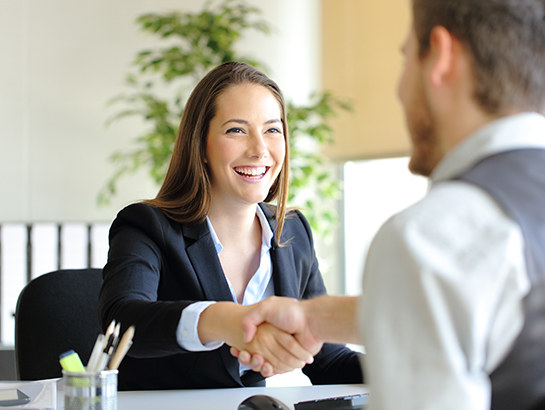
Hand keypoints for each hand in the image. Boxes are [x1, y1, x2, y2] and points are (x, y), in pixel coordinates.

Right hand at [198, 302, 314, 374]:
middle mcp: (273, 339)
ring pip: (264, 362)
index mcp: (266, 327)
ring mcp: (281, 349)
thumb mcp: (266, 307)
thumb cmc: (292, 312)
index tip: (236, 348)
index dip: (242, 346)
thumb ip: (250, 319)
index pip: (249, 341)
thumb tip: (245, 337)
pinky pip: (277, 368)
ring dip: (256, 364)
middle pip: (254, 353)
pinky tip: (265, 365)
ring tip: (254, 360)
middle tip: (244, 355)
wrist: (312, 322)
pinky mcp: (290, 359)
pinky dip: (270, 369)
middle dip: (247, 356)